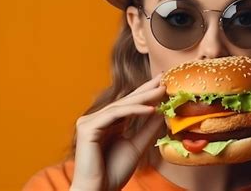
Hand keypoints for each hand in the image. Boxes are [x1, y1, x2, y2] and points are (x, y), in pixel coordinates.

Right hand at [70, 74, 165, 190]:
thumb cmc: (114, 172)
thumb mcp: (137, 146)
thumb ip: (148, 129)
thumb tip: (162, 112)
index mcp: (107, 123)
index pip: (129, 104)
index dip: (145, 92)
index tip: (163, 83)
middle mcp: (97, 119)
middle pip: (125, 101)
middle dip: (146, 89)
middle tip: (163, 78)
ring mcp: (89, 122)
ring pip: (121, 105)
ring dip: (143, 97)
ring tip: (162, 90)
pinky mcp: (87, 127)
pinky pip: (115, 114)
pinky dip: (134, 111)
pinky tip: (150, 108)